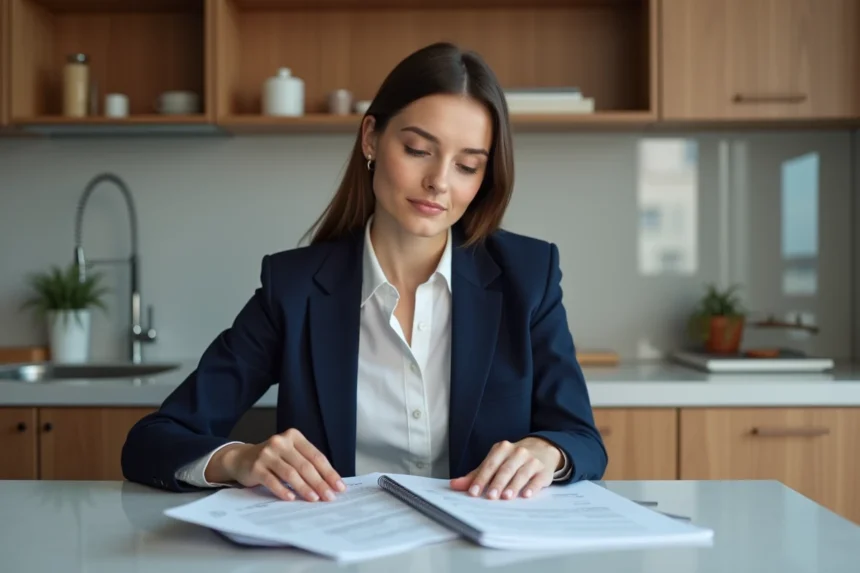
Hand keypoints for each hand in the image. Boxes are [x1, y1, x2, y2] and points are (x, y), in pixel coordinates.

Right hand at [206, 428, 345, 501]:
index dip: (329, 472)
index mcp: (294, 436)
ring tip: (314, 499)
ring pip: (290, 473)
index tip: (339, 486)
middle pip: (305, 465)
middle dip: (320, 483)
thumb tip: (329, 484)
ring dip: (304, 488)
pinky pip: (272, 480)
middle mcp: (281, 442)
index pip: (316, 456)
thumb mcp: (290, 454)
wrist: (241, 458)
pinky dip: (282, 490)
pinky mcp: (256, 467)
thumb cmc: (273, 459)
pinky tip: (291, 498)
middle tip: (329, 496)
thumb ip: (306, 463)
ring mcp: (267, 454)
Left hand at [449, 437, 562, 499]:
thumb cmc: (513, 459)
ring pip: (521, 473)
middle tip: (490, 497)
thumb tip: (454, 485)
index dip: (481, 478)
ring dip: (513, 486)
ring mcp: (532, 460)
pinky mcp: (543, 470)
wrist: (542, 449)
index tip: (474, 492)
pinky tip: (526, 495)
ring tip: (506, 497)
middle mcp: (517, 452)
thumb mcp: (495, 462)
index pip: (489, 464)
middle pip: (505, 469)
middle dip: (497, 483)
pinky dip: (532, 487)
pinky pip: (537, 479)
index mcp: (502, 449)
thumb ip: (476, 475)